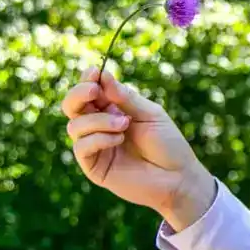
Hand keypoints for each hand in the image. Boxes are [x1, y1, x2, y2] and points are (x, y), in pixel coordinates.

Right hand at [61, 66, 215, 229]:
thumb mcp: (149, 114)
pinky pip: (81, 147)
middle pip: (72, 106)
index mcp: (112, 110)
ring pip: (75, 125)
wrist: (178, 177)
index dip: (87, 80)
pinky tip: (118, 139)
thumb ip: (125, 98)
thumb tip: (102, 75)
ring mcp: (95, 147)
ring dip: (98, 120)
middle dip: (78, 94)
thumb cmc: (168, 144)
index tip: (95, 72)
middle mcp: (99, 127)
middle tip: (94, 90)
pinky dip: (98, 138)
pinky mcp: (94, 166)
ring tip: (124, 124)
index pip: (89, 91)